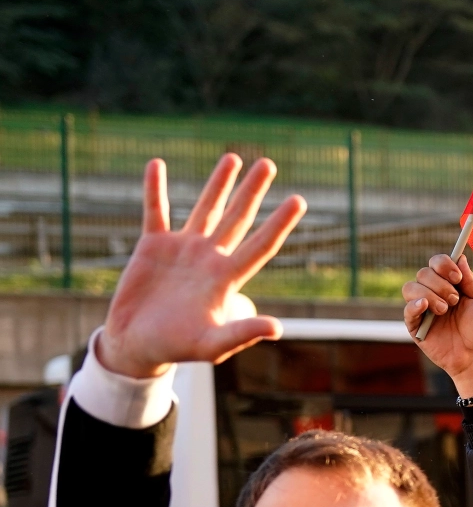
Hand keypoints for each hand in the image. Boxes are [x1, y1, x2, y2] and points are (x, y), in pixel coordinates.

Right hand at [100, 156, 305, 378]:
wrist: (138, 345)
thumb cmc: (177, 348)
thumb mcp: (212, 344)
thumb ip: (241, 333)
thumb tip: (277, 328)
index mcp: (227, 278)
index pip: (260, 245)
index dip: (279, 224)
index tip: (299, 200)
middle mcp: (210, 258)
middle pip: (238, 218)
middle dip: (252, 191)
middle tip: (268, 164)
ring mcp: (183, 249)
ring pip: (205, 208)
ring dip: (218, 184)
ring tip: (233, 158)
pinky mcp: (153, 245)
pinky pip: (156, 211)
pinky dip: (156, 189)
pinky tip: (157, 164)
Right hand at [403, 252, 472, 396]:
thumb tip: (460, 258)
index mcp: (453, 285)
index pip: (438, 262)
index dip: (444, 264)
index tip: (457, 278)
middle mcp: (436, 293)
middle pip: (424, 272)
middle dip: (440, 284)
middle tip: (455, 300)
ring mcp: (424, 309)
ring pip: (411, 287)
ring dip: (430, 295)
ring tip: (446, 310)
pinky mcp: (416, 326)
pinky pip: (406, 310)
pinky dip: (414, 305)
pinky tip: (426, 308)